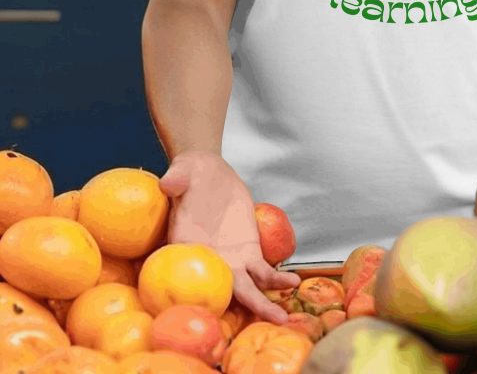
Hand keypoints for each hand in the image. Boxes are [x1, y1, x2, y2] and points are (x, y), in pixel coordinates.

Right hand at [158, 152, 300, 323]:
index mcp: (185, 250)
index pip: (189, 281)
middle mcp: (208, 263)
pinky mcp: (248, 252)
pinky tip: (293, 282)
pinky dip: (277, 278)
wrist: (209, 173)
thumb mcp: (183, 170)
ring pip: (247, 288)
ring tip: (282, 316)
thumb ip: (176, 178)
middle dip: (247, 307)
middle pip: (226, 292)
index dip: (200, 300)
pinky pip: (263, 271)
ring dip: (264, 303)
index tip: (215, 314)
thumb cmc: (189, 173)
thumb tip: (169, 182)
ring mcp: (230, 261)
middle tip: (266, 320)